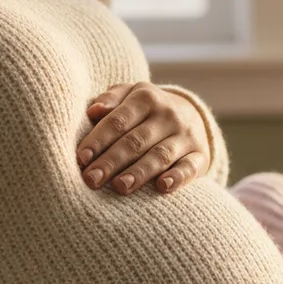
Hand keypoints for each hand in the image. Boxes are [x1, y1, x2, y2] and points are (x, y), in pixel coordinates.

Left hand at [77, 82, 210, 194]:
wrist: (191, 115)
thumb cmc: (146, 111)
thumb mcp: (130, 96)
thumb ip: (111, 99)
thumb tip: (93, 110)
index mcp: (146, 97)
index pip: (118, 121)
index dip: (98, 140)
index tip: (81, 159)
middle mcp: (168, 115)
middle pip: (136, 141)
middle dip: (112, 161)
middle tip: (92, 180)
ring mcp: (186, 136)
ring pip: (160, 155)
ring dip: (140, 172)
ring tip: (120, 187)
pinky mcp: (200, 155)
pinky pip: (190, 167)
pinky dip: (178, 177)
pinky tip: (162, 187)